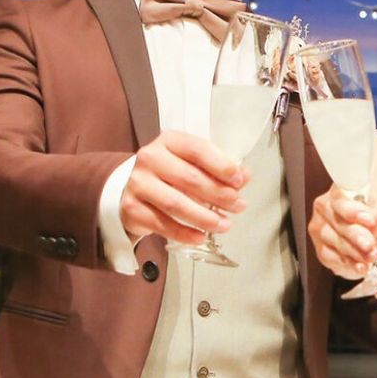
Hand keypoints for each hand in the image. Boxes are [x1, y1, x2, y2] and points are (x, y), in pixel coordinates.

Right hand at [120, 130, 249, 245]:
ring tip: (225, 224)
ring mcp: (138, 183)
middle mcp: (150, 158)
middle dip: (219, 195)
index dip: (221, 165)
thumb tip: (245, 175)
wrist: (131, 189)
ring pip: (176, 204)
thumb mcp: (192, 163)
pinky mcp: (131, 208)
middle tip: (238, 206)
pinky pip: (163, 224)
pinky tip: (201, 236)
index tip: (239, 180)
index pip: (198, 149)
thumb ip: (218, 168)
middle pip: (190, 178)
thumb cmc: (168, 174)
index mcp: (169, 141)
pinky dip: (185, 233)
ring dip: (205, 217)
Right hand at [309, 186, 376, 278]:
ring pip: (333, 240)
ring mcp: (321, 229)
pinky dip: (348, 264)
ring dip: (353, 252)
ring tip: (371, 257)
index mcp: (343, 190)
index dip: (351, 209)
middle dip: (355, 235)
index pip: (340, 197)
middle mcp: (326, 207)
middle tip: (370, 245)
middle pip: (336, 220)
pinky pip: (331, 258)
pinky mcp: (322, 250)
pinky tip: (362, 266)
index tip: (368, 220)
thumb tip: (372, 221)